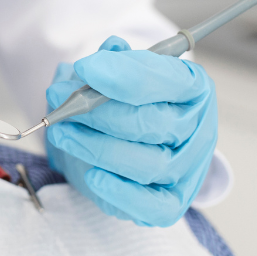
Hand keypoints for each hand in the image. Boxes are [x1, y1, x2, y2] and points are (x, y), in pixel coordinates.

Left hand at [45, 36, 216, 226]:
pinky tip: (93, 176)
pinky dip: (122, 193)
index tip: (84, 67)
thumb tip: (112, 48)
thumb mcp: (114, 74)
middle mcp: (198, 128)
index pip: (169, 79)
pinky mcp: (171, 201)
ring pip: (149, 163)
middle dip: (97, 111)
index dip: (125, 74)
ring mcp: (188, 168)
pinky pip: (154, 207)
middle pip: (152, 123)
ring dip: (97, 147)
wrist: (123, 140)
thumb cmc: (121, 100)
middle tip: (58, 99)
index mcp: (191, 87)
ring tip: (62, 132)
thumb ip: (112, 62)